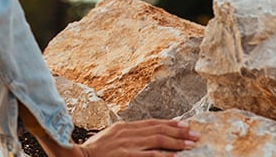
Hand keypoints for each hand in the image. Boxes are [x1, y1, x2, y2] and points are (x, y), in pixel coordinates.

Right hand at [77, 119, 199, 155]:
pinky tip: (176, 156)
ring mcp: (128, 145)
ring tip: (191, 144)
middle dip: (178, 131)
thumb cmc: (96, 150)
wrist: (81, 156)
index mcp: (124, 126)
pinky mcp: (128, 156)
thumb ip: (127, 135)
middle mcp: (128, 132)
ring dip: (176, 142)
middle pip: (158, 129)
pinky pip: (150, 155)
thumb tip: (144, 135)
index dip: (169, 123)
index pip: (152, 123)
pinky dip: (164, 155)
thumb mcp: (111, 137)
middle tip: (194, 133)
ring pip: (157, 140)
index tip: (184, 124)